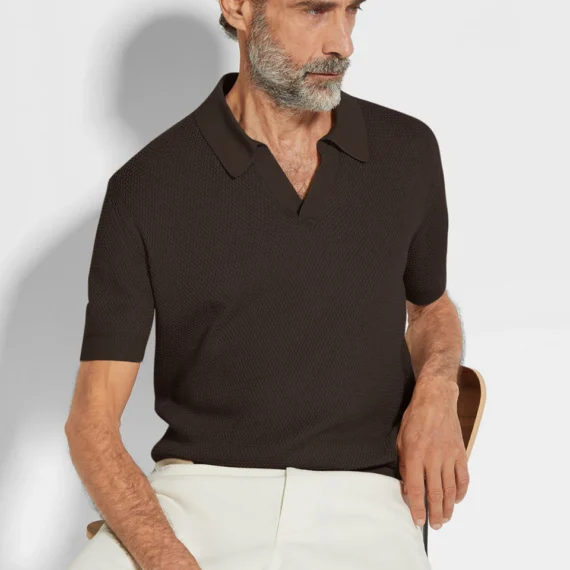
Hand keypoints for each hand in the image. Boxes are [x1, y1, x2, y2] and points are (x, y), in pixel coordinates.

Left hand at [396, 376, 469, 529]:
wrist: (436, 399)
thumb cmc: (415, 417)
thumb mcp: (401, 438)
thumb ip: (404, 463)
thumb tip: (407, 485)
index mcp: (415, 454)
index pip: (416, 487)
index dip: (417, 507)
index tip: (417, 520)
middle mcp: (433, 457)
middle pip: (436, 493)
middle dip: (435, 513)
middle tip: (434, 525)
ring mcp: (449, 456)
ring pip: (451, 489)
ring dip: (449, 507)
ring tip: (445, 518)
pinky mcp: (460, 452)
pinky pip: (463, 477)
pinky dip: (462, 491)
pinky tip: (458, 499)